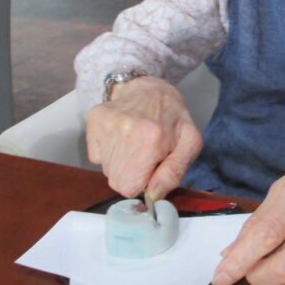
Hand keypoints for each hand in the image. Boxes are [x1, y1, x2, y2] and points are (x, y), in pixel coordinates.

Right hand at [85, 77, 202, 198]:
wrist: (151, 89)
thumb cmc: (173, 119)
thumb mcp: (189, 144)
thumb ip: (174, 173)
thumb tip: (153, 195)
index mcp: (150, 139)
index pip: (129, 187)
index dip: (141, 184)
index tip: (150, 171)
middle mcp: (125, 130)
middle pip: (116, 180)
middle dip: (131, 175)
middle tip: (143, 157)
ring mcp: (106, 123)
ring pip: (105, 169)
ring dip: (120, 163)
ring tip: (134, 144)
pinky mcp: (94, 119)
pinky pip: (95, 155)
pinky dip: (107, 152)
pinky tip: (122, 138)